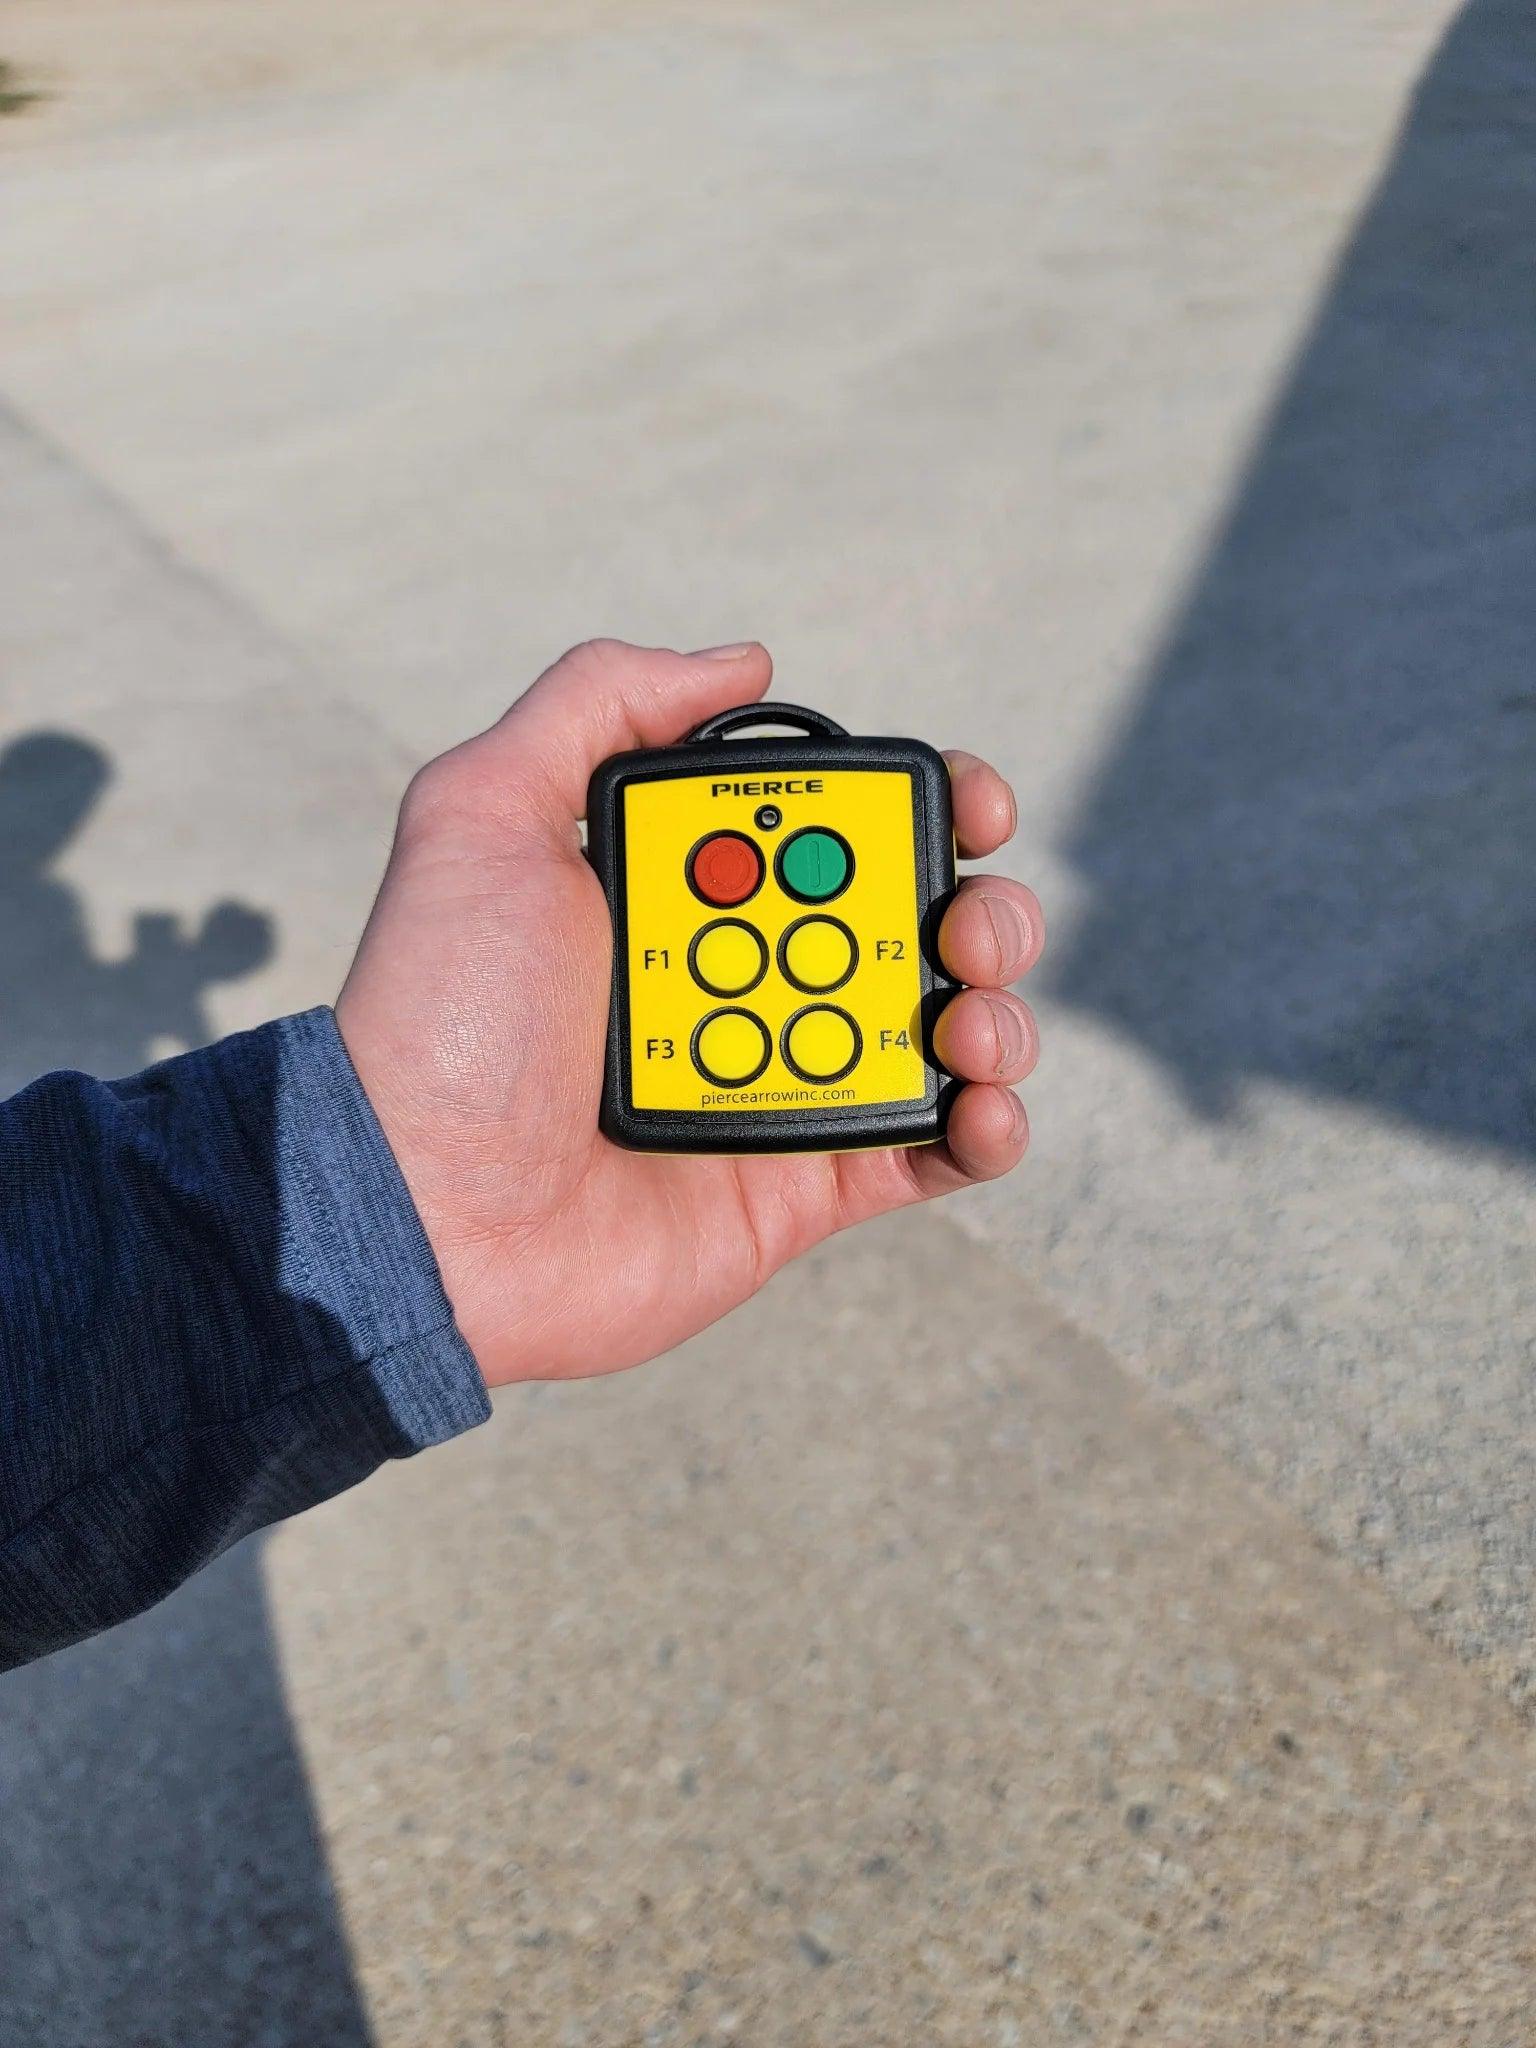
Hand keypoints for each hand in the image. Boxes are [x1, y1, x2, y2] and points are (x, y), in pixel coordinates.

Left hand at [335, 640, 1042, 1386]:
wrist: (425, 1210)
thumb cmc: (441, 1018)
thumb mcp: (481, 814)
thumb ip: (597, 704)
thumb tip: (742, 660)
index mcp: (695, 889)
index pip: (844, 827)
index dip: (925, 801)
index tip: (964, 801)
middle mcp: (753, 976)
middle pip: (922, 919)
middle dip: (983, 907)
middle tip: (961, 928)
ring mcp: (786, 1080)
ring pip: (950, 1029)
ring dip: (999, 1010)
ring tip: (966, 1022)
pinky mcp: (804, 1186)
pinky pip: (932, 1154)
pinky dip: (988, 1128)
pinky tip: (981, 1108)